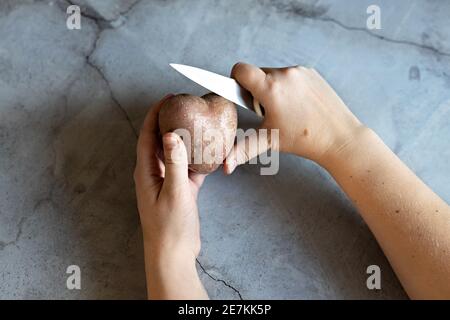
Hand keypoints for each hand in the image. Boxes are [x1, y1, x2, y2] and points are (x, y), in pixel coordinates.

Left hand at [134, 95, 207, 298]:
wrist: (173, 254)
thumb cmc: (169, 228)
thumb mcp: (175, 193)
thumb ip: (175, 163)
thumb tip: (171, 135)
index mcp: (146, 172)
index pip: (148, 136)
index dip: (155, 115)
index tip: (168, 98)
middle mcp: (154, 174)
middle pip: (160, 141)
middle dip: (170, 122)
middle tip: (185, 107)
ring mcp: (168, 182)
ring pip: (176, 154)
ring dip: (185, 140)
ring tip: (198, 125)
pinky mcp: (180, 191)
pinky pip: (188, 169)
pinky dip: (197, 160)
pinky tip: (209, 154)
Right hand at [224, 62, 364, 172]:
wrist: (338, 137)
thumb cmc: (303, 139)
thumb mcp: (268, 141)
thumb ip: (242, 149)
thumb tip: (225, 166)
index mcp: (270, 88)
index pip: (240, 69)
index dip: (235, 80)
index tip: (241, 93)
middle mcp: (284, 75)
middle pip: (257, 73)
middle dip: (257, 90)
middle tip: (269, 112)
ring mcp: (300, 72)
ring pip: (274, 74)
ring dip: (273, 88)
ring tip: (286, 110)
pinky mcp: (312, 73)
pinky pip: (291, 75)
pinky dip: (289, 86)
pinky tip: (299, 105)